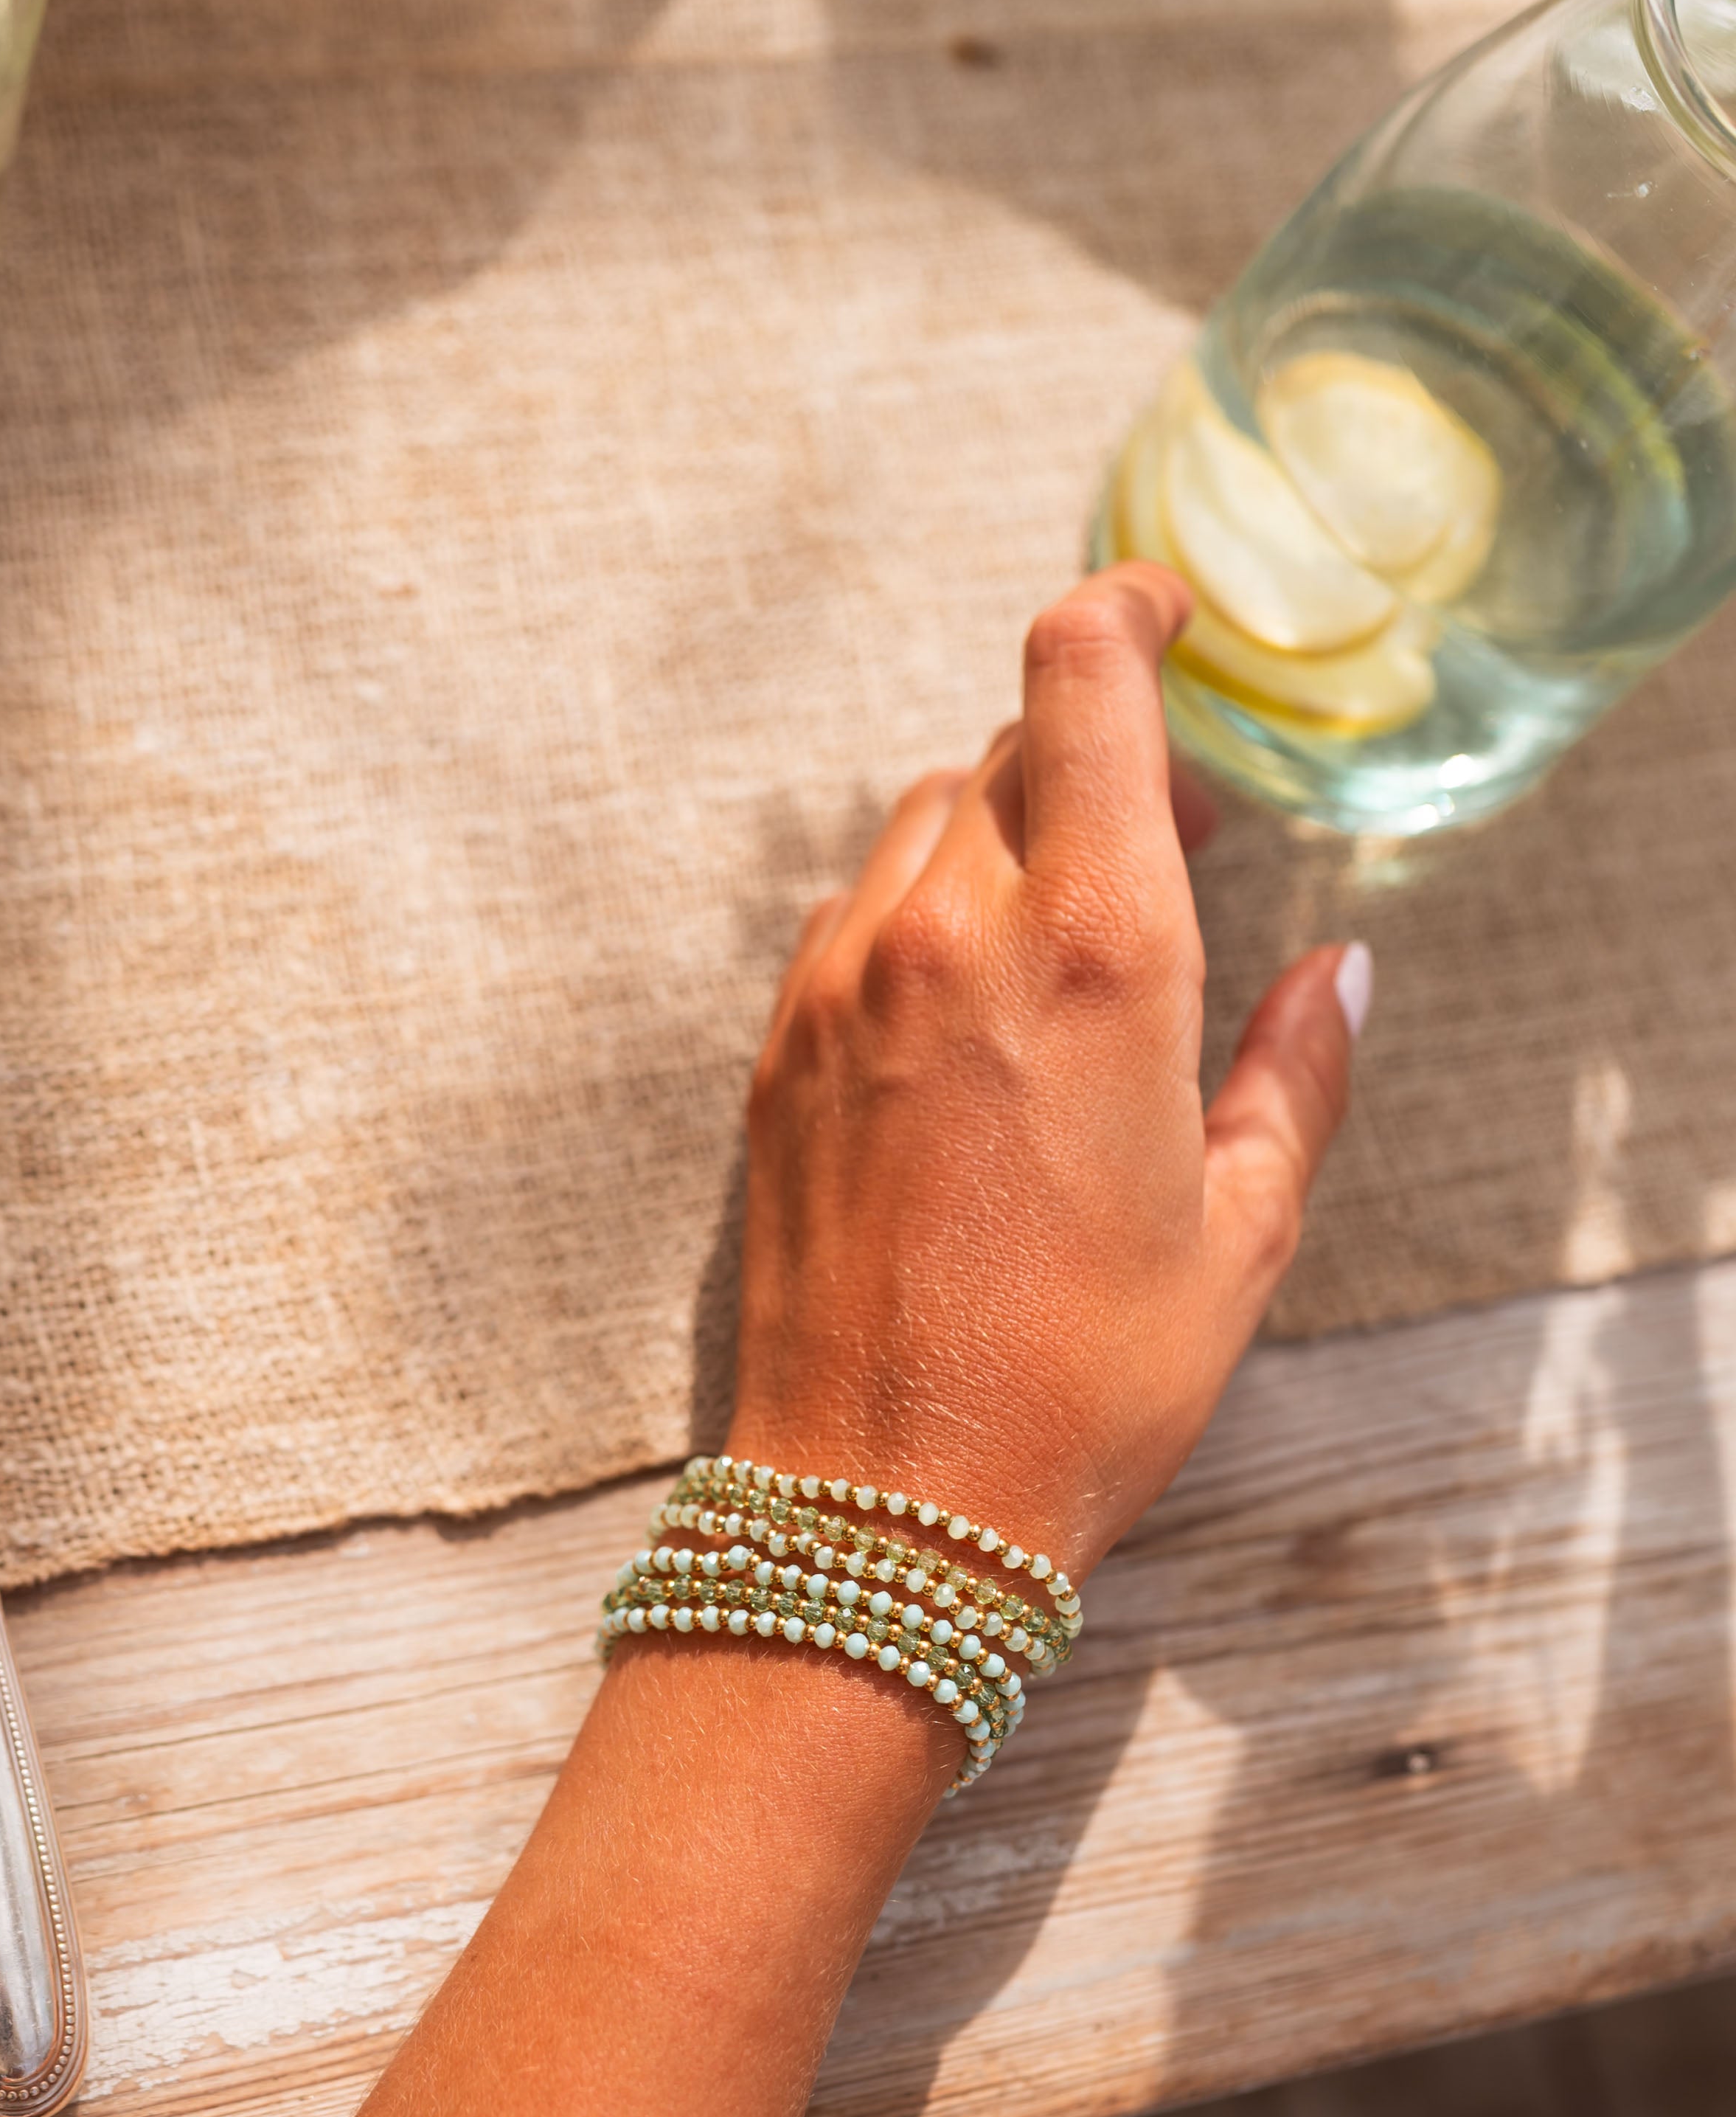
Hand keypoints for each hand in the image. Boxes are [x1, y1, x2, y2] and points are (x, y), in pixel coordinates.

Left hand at [728, 563, 1364, 1573]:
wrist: (881, 1504)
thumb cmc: (1080, 1381)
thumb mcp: (1242, 1233)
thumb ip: (1298, 1074)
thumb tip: (1338, 968)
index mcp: (1095, 953)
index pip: (1082, 679)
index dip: (1124, 612)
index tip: (1163, 613)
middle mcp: (950, 934)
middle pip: (1011, 748)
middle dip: (1096, 759)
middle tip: (1170, 834)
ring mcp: (840, 986)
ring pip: (924, 824)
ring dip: (1005, 835)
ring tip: (1074, 930)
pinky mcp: (778, 1051)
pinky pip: (853, 917)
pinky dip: (923, 917)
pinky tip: (973, 1014)